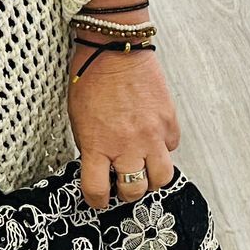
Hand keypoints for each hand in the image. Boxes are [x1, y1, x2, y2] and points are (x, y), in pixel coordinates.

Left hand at [67, 44, 180, 209]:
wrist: (115, 48)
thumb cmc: (91, 78)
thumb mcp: (78, 118)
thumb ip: (90, 146)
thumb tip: (100, 166)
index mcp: (97, 144)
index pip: (97, 190)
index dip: (97, 200)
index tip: (99, 199)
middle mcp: (126, 144)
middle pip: (133, 190)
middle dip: (126, 192)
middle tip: (123, 183)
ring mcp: (151, 134)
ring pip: (161, 178)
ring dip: (151, 178)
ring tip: (143, 168)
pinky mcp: (169, 121)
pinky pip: (172, 147)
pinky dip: (163, 148)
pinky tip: (152, 138)